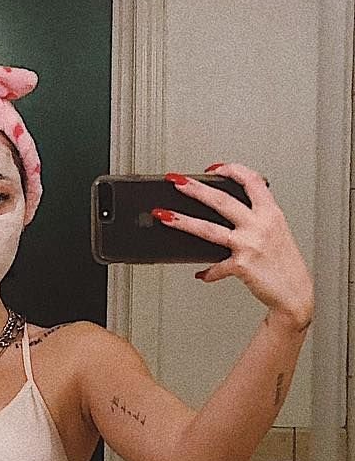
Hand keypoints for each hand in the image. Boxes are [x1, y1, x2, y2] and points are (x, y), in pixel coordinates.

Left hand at [153, 162, 313, 328]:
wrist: (296, 292)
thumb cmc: (285, 263)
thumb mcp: (276, 232)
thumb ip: (255, 220)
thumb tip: (226, 214)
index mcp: (271, 213)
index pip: (252, 181)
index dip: (232, 170)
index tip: (213, 168)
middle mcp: (261, 225)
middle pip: (222, 200)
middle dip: (196, 188)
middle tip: (176, 181)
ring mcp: (250, 244)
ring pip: (209, 229)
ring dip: (183, 221)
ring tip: (164, 215)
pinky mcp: (242, 265)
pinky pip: (216, 267)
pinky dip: (208, 272)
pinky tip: (201, 274)